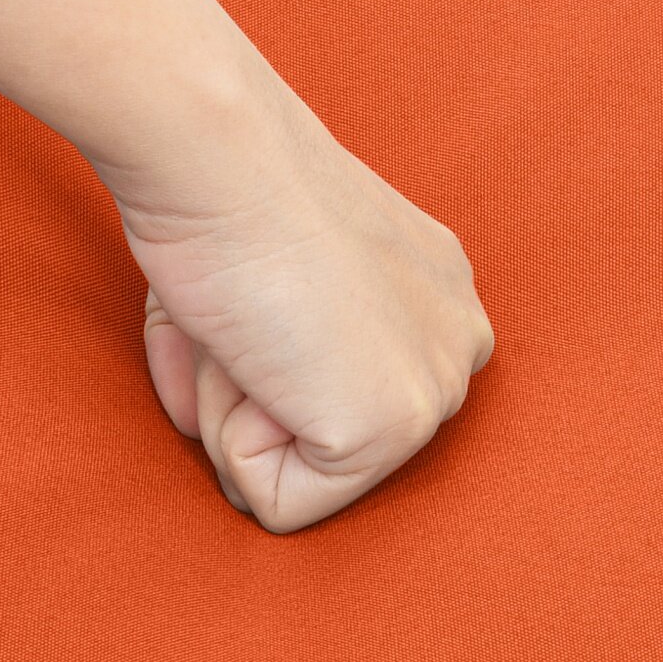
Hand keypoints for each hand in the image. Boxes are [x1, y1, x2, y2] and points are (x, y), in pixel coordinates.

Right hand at [90, 99, 493, 533]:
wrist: (222, 158)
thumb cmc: (227, 202)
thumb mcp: (270, 288)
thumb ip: (259, 368)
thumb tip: (206, 430)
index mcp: (435, 301)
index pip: (346, 396)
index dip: (271, 374)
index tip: (258, 303)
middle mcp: (457, 345)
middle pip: (327, 444)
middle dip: (255, 401)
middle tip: (248, 314)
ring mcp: (433, 391)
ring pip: (302, 480)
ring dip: (239, 416)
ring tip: (249, 324)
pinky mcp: (391, 427)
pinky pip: (279, 504)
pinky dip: (233, 443)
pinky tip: (253, 354)